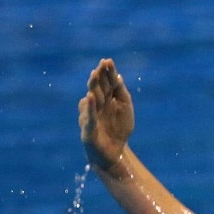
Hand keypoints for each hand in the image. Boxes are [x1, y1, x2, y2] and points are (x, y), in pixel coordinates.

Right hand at [79, 58, 134, 173]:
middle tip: (101, 64)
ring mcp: (91, 116)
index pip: (106, 83)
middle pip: (97, 88)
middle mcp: (96, 105)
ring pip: (92, 100)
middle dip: (99, 76)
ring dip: (93, 87)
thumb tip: (118, 76)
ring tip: (94, 75)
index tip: (108, 60)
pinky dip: (90, 108)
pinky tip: (90, 98)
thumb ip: (122, 94)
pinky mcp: (88, 130)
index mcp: (106, 99)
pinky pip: (89, 117)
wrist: (114, 152)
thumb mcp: (125, 109)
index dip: (106, 73)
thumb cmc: (119, 129)